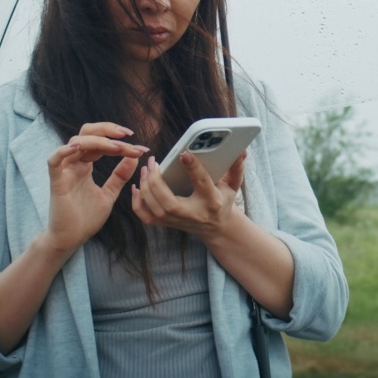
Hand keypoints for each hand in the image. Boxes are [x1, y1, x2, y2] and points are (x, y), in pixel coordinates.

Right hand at [41, 123, 147, 255]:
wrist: (72, 239)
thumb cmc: (86, 218)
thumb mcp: (109, 194)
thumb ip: (119, 176)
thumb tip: (134, 158)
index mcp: (86, 165)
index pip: (102, 144)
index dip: (120, 142)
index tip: (140, 149)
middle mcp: (75, 164)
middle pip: (87, 134)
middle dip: (107, 130)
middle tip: (128, 135)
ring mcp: (65, 171)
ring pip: (75, 143)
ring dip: (97, 141)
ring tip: (116, 146)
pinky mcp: (56, 182)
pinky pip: (54, 161)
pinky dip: (63, 151)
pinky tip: (78, 147)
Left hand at [131, 151, 246, 237]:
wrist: (216, 227)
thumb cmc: (222, 201)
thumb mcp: (233, 185)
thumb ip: (236, 168)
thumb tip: (241, 150)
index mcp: (211, 201)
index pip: (201, 183)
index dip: (193, 167)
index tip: (184, 153)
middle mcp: (192, 214)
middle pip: (168, 201)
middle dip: (156, 180)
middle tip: (153, 161)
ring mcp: (177, 221)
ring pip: (154, 208)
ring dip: (145, 187)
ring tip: (146, 169)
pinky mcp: (166, 224)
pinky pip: (146, 217)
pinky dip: (137, 203)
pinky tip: (136, 187)